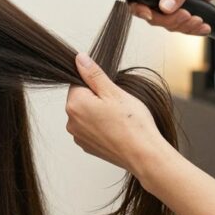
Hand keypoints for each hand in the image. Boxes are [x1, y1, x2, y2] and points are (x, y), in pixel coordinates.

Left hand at [65, 53, 173, 173]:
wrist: (143, 154)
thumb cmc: (132, 124)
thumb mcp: (114, 92)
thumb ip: (93, 74)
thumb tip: (79, 60)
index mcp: (75, 105)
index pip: (78, 83)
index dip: (97, 85)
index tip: (110, 93)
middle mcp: (71, 122)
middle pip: (81, 99)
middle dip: (97, 99)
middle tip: (118, 106)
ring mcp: (79, 137)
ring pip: (87, 114)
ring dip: (99, 113)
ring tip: (119, 119)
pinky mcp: (87, 146)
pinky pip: (91, 129)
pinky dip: (101, 127)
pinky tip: (117, 130)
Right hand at [130, 0, 214, 35]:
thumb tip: (165, 7)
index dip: (140, 8)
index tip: (150, 15)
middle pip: (151, 13)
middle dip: (170, 20)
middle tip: (187, 16)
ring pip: (165, 22)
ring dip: (183, 25)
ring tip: (198, 20)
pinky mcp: (176, 8)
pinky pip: (177, 24)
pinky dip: (189, 28)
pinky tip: (201, 26)